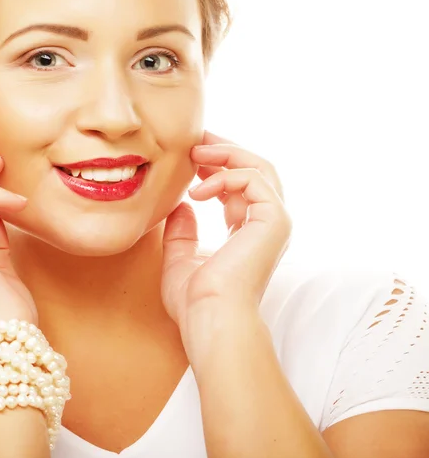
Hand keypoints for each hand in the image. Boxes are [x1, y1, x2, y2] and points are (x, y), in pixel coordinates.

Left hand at [161, 131, 291, 330]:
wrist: (210, 318)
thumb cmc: (196, 300)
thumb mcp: (180, 258)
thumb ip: (182, 231)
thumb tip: (181, 206)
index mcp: (249, 234)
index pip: (240, 188)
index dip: (217, 167)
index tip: (191, 156)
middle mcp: (267, 225)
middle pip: (255, 171)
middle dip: (225, 151)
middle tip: (196, 139)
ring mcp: (275, 222)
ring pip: (259, 168)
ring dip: (226, 154)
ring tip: (194, 152)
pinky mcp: (275, 220)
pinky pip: (254, 179)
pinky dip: (226, 176)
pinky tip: (198, 190)